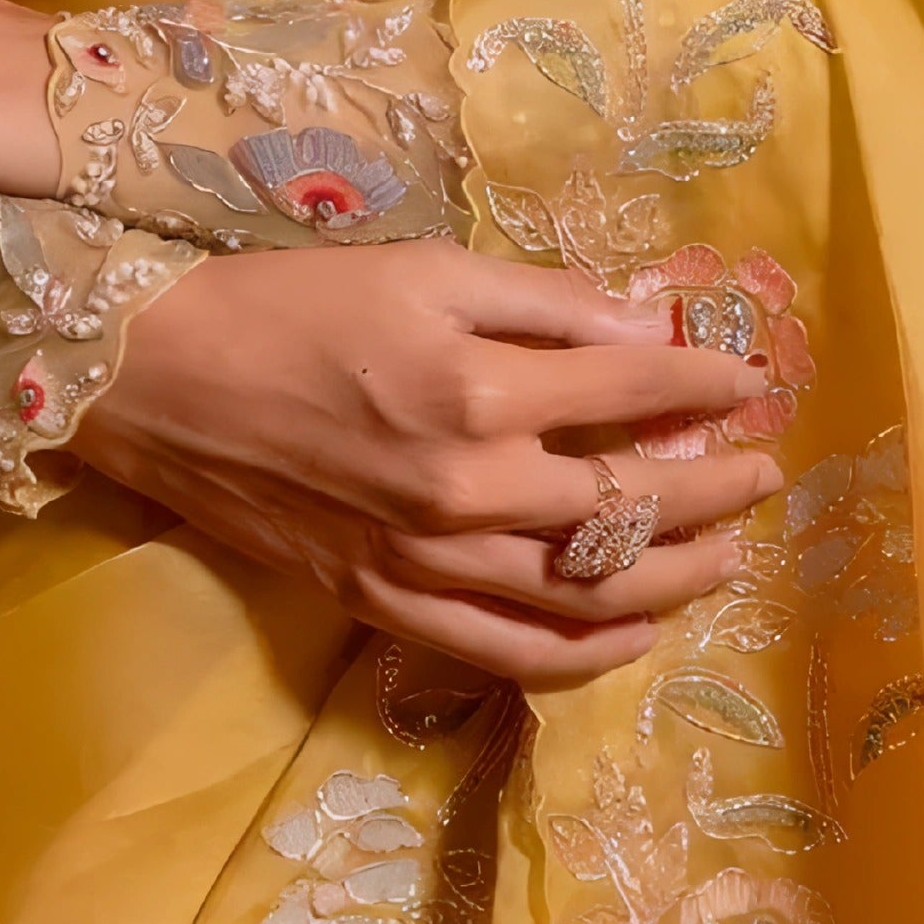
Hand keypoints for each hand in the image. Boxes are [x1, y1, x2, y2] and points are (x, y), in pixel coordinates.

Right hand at [69, 239, 783, 688]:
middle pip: (628, 510)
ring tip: (726, 556)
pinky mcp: (389, 605)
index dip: (705, 385)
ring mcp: (430, 562)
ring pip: (587, 598)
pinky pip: (511, 655)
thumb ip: (539, 302)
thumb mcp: (422, 269)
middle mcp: (468, 491)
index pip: (633, 392)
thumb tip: (645, 325)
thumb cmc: (292, 302)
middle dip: (714, 490)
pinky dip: (587, 654)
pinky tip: (632, 634)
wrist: (161, 379)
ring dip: (674, 580)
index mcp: (478, 390)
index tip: (750, 379)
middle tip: (763, 473)